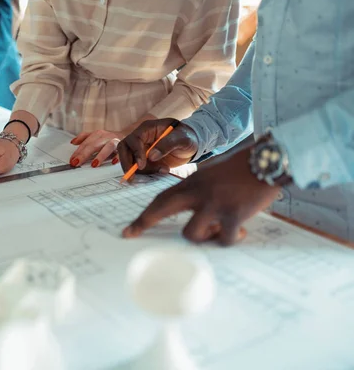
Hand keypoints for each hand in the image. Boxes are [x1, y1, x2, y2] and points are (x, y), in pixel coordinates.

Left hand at [69, 130, 122, 167]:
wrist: (128, 134)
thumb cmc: (109, 138)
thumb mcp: (96, 136)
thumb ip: (84, 138)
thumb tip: (73, 142)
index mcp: (97, 134)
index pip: (85, 143)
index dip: (77, 152)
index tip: (72, 160)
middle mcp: (105, 137)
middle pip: (93, 145)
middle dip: (84, 154)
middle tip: (77, 163)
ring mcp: (115, 141)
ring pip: (108, 147)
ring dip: (101, 155)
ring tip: (94, 164)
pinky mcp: (124, 146)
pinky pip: (121, 152)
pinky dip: (118, 156)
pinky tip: (113, 162)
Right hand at [117, 118, 198, 174]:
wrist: (192, 144)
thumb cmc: (187, 136)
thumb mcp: (182, 138)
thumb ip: (167, 144)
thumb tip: (151, 156)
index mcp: (148, 128)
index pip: (134, 139)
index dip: (135, 152)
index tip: (141, 165)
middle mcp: (141, 138)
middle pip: (124, 149)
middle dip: (126, 163)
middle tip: (131, 177)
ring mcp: (142, 149)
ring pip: (130, 160)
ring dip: (142, 170)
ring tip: (161, 170)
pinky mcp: (145, 159)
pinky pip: (139, 167)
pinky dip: (147, 173)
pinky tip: (161, 171)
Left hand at [122, 146, 280, 244]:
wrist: (270, 159)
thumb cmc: (243, 169)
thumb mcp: (213, 176)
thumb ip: (199, 192)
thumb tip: (193, 216)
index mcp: (192, 182)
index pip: (161, 199)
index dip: (144, 216)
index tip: (130, 229)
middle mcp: (198, 192)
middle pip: (161, 209)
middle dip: (143, 222)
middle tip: (131, 234)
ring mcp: (214, 204)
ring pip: (192, 234)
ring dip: (204, 237)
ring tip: (218, 230)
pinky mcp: (233, 214)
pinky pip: (223, 240)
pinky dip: (230, 239)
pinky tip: (240, 231)